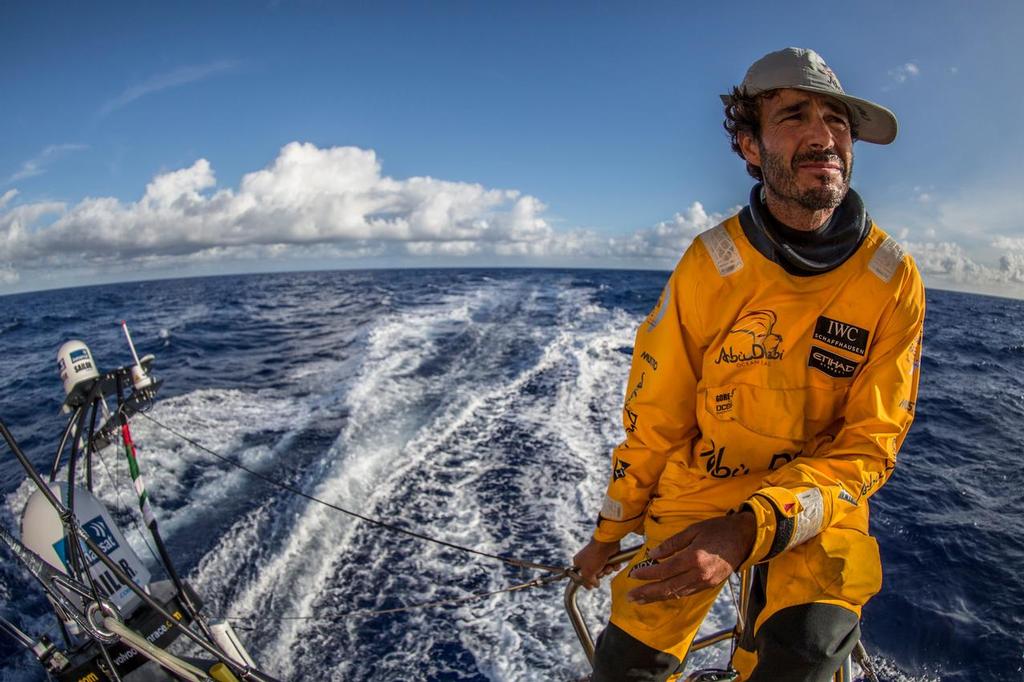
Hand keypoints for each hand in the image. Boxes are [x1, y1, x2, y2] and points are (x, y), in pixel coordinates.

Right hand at [573, 539, 621, 588]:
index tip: (591, 584)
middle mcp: (588, 560)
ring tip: (608, 565)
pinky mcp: (607, 556)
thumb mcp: (587, 572)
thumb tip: (592, 586)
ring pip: (604, 571)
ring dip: (608, 570)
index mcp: (579, 562)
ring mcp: (598, 558)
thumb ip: (587, 582)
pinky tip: (613, 563)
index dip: (587, 581)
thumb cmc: (594, 556)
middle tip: (600, 570)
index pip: (581, 576)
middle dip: (600, 574)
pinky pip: (611, 566)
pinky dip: (614, 566)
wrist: (607, 544)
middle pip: (594, 575)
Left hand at [627, 511, 754, 603]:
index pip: (665, 570)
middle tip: (631, 597)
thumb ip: (672, 543)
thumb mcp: (693, 530)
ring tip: (642, 599)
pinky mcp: (711, 586)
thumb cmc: (718, 529)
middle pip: (668, 588)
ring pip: (677, 594)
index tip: (633, 576)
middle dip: (648, 594)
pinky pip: (687, 593)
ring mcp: (706, 582)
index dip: (647, 574)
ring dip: (658, 597)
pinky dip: (673, 594)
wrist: (745, 537)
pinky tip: (662, 594)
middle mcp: (699, 574)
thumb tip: (653, 554)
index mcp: (694, 558)